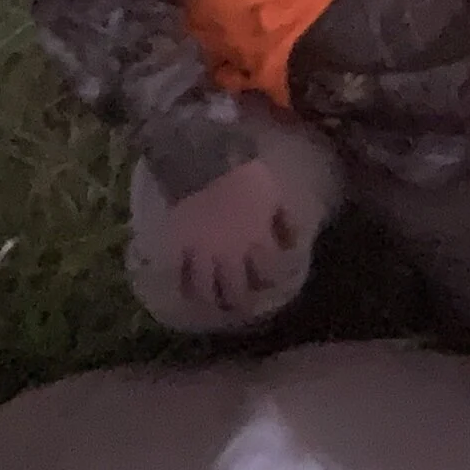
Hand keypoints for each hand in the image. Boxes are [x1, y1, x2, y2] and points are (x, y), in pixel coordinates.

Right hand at [160, 157, 306, 326]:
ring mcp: (201, 253)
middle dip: (239, 303)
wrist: (204, 161)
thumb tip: (293, 242)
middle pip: (235, 291)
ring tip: (212, 307)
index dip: (272, 279)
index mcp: (256, 242)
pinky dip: (181, 285)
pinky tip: (184, 292)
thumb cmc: (244, 175)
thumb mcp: (274, 195)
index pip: (268, 272)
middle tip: (239, 308)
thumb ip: (284, 222)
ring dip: (210, 301)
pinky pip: (177, 272)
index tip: (271, 281)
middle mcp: (230, 255)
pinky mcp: (178, 246)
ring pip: (204, 289)